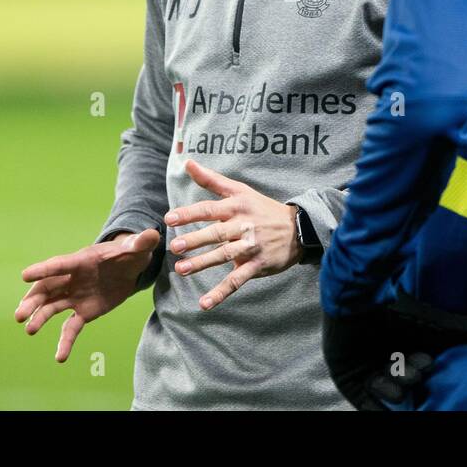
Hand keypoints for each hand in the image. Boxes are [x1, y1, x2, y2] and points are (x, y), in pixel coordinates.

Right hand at [14, 229, 160, 361]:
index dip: (43, 269)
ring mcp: (75, 296)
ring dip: (40, 318)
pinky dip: (65, 342)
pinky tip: (60, 358)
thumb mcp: (137, 248)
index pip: (59, 265)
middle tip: (20, 313)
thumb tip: (153, 234)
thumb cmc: (129, 254)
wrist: (130, 268)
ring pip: (52, 308)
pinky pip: (71, 328)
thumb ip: (141, 243)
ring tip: (29, 330)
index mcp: (81, 261)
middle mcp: (72, 279)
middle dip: (33, 300)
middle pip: (48, 289)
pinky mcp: (83, 312)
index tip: (24, 274)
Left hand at [164, 159, 301, 310]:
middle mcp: (243, 226)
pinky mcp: (257, 266)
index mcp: (237, 207)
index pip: (210, 209)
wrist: (297, 228)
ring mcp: (250, 247)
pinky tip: (204, 303)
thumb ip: (211, 179)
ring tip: (182, 270)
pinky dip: (221, 293)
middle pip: (217, 233)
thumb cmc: (261, 208)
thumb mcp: (239, 190)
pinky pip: (237, 281)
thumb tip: (187, 162)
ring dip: (203, 263)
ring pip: (224, 256)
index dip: (189, 214)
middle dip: (196, 240)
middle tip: (175, 247)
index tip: (169, 219)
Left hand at [322, 289, 466, 409]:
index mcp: (401, 346)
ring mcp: (363, 367)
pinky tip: (386, 407)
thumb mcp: (430, 322)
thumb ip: (458, 328)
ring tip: (394, 369)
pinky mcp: (345, 376)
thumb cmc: (392, 309)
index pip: (416, 370)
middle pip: (402, 382)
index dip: (422, 368)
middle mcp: (382, 358)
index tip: (428, 361)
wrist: (356, 300)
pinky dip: (374, 407)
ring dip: (393, 385)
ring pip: (386, 391)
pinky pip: (362, 401)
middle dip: (409, 376)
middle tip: (412, 365)